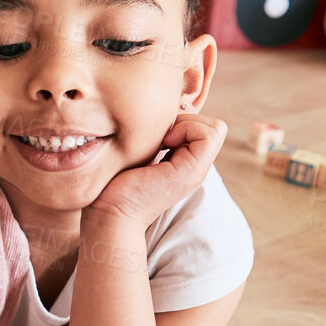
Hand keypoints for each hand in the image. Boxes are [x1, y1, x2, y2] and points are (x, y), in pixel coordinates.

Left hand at [87, 114, 226, 231]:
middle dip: (188, 119)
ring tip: (161, 141)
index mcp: (185, 162)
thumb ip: (156, 137)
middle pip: (214, 126)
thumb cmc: (114, 183)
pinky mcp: (191, 172)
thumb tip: (163, 113)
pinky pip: (208, 135)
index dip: (185, 119)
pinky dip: (186, 129)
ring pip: (215, 128)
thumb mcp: (141, 151)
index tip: (158, 133)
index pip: (205, 126)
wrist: (110, 212)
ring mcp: (196, 171)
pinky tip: (162, 144)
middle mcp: (195, 167)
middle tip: (161, 136)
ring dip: (186, 124)